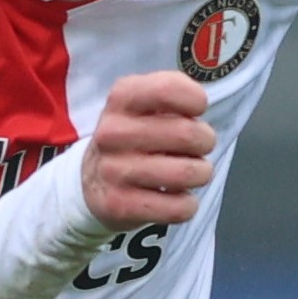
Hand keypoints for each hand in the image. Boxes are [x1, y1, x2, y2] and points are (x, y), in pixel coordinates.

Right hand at [80, 71, 216, 226]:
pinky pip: (178, 208)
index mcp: (121, 99)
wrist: (91, 181)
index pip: (167, 90)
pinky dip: (188, 205)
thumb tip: (198, 108)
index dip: (196, 100)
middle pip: (188, 134)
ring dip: (201, 174)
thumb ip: (172, 92)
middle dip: (206, 142)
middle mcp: (112, 133)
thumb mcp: (143, 102)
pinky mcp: (120, 206)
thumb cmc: (133, 136)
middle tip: (198, 148)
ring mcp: (113, 171)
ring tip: (191, 173)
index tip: (196, 111)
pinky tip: (176, 198)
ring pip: (188, 174)